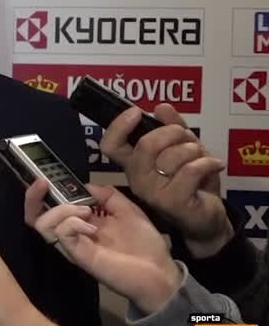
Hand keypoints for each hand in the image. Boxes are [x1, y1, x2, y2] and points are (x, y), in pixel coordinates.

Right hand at [25, 179, 182, 313]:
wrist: (160, 273)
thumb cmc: (145, 244)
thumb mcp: (128, 210)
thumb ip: (107, 196)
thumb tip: (85, 185)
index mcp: (81, 223)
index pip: (49, 208)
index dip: (41, 193)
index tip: (45, 179)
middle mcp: (71, 234)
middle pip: (35, 217)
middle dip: (33, 198)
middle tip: (44, 185)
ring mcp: (73, 245)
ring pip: (44, 224)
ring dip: (60, 210)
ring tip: (85, 211)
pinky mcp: (79, 255)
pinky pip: (62, 235)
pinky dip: (72, 223)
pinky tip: (92, 227)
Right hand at [101, 103, 232, 256]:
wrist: (207, 218)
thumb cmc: (192, 183)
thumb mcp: (183, 149)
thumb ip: (172, 127)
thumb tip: (161, 107)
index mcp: (134, 164)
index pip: (110, 145)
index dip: (118, 126)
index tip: (136, 112)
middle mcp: (137, 179)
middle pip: (146, 145)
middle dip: (172, 132)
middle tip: (186, 137)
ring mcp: (153, 192)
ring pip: (172, 156)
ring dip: (194, 150)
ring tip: (201, 157)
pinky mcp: (173, 202)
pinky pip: (191, 170)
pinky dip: (208, 163)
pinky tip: (215, 165)